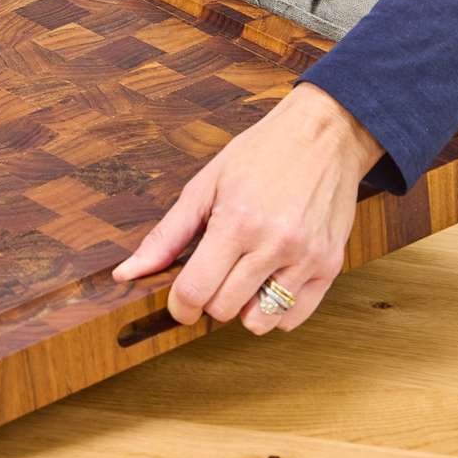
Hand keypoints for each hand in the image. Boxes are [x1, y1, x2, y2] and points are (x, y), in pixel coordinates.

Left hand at [112, 83, 383, 334]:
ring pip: (261, 322)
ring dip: (243, 309)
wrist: (323, 135)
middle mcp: (274, 244)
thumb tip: (126, 273)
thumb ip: (166, 235)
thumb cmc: (261, 154)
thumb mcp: (204, 186)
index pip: (196, 292)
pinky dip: (276, 310)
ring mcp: (307, 258)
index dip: (179, 305)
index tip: (180, 300)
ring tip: (242, 279)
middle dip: (209, 300)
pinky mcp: (331, 266)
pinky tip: (268, 282)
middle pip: (224, 310)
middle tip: (213, 275)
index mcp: (236, 222)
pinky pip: (295, 317)